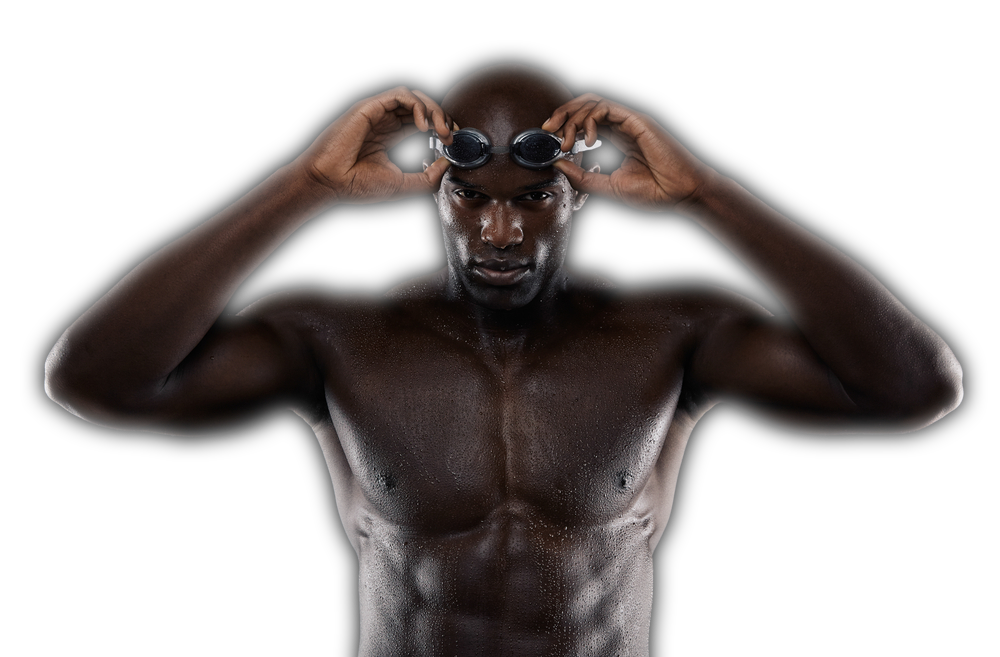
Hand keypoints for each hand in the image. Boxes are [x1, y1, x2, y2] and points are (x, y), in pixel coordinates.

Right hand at [294, 87, 452, 204]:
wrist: (330, 183)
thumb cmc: (357, 185)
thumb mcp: (403, 185)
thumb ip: (428, 178)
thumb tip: (447, 163)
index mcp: (390, 137)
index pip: (421, 122)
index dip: (440, 127)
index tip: (451, 142)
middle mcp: (385, 122)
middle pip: (421, 107)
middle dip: (442, 117)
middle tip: (450, 135)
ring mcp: (378, 113)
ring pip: (414, 97)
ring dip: (433, 110)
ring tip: (440, 130)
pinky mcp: (370, 107)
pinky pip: (400, 94)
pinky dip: (417, 105)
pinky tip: (423, 125)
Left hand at [541, 94, 711, 213]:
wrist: (680, 194)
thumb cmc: (654, 192)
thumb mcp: (607, 187)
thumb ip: (582, 177)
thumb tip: (557, 164)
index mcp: (617, 138)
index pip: (585, 120)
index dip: (565, 124)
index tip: (549, 139)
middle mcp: (622, 126)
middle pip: (585, 105)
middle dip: (562, 114)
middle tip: (547, 130)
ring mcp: (629, 121)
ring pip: (592, 102)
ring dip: (572, 118)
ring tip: (567, 142)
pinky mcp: (636, 120)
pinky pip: (606, 107)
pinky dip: (590, 119)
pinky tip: (588, 140)